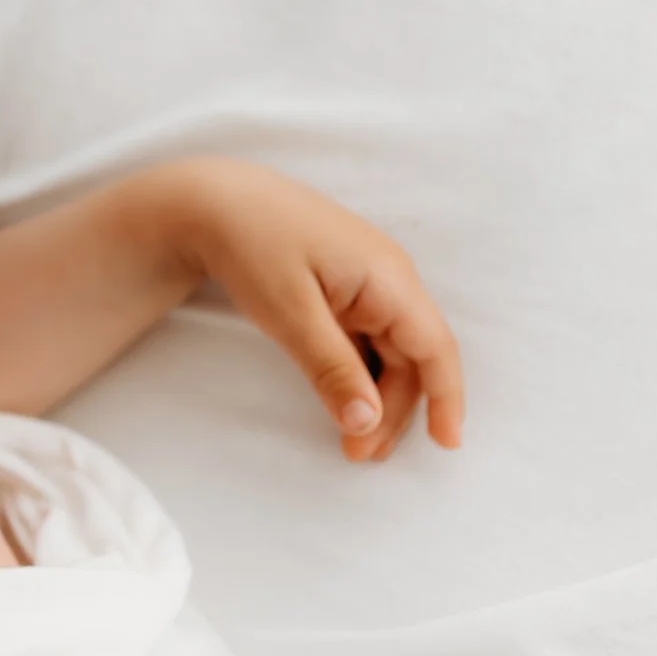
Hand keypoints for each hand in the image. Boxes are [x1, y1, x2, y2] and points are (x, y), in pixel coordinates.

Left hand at [174, 159, 464, 460]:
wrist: (209, 199)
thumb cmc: (251, 246)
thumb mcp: (290, 314)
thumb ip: (332, 368)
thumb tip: (368, 422)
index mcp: (389, 279)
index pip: (435, 349)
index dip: (448, 399)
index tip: (446, 445)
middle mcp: (388, 279)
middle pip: (410, 357)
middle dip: (392, 410)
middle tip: (359, 456)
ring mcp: (365, 283)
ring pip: (386, 351)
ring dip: (373, 396)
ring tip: (351, 441)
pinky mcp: (341, 287)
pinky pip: (363, 338)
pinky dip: (356, 373)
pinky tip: (342, 402)